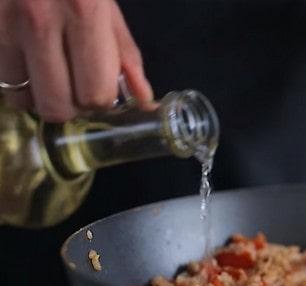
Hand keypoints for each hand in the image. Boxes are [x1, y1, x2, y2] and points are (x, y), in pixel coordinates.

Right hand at [0, 0, 151, 121]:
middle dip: (69, 106)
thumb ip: (124, 52)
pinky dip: (12, 78)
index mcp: (84, 13)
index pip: (95, 93)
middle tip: (72, 87)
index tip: (99, 89)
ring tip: (45, 72)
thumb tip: (141, 97)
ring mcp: (3, 24)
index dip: (99, 100)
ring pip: (17, 97)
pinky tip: (24, 60)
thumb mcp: (106, 2)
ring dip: (34, 94)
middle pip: (55, 105)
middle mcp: (40, 20)